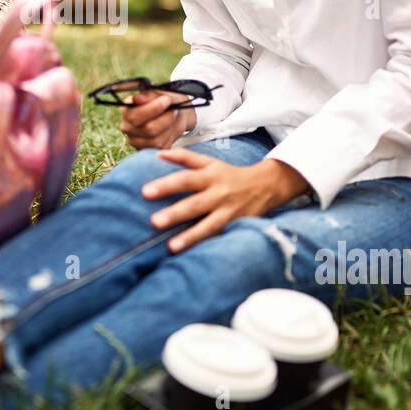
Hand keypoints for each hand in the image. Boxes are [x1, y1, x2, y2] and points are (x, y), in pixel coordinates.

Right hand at [120, 89, 196, 148]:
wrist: (173, 114)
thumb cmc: (164, 101)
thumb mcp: (159, 93)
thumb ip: (148, 96)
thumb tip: (136, 99)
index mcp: (125, 109)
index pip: (134, 115)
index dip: (153, 108)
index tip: (167, 100)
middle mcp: (126, 127)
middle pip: (148, 129)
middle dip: (166, 119)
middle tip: (174, 109)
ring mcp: (135, 141)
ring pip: (156, 139)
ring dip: (170, 128)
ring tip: (174, 117)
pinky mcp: (146, 150)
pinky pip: (161, 147)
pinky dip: (170, 137)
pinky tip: (171, 128)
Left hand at [142, 149, 311, 251]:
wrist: (265, 185)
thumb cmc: (229, 174)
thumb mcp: (210, 162)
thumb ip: (184, 157)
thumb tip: (158, 154)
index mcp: (209, 175)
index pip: (185, 179)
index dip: (166, 185)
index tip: (145, 192)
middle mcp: (218, 194)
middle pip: (195, 204)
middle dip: (175, 213)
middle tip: (153, 222)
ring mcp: (228, 212)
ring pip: (209, 225)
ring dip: (190, 237)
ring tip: (171, 247)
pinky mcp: (235, 226)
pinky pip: (219, 237)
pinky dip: (206, 245)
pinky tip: (191, 255)